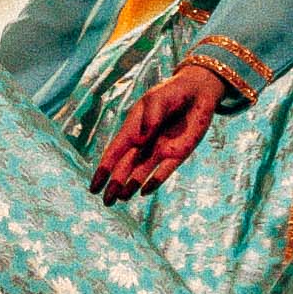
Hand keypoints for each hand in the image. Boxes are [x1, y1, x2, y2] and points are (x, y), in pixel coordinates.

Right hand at [96, 62, 230, 195]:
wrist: (198, 91)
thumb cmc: (173, 92)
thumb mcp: (158, 98)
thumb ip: (150, 116)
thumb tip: (140, 139)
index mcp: (133, 128)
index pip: (114, 151)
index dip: (103, 169)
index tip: (94, 186)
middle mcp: (144, 143)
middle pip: (125, 167)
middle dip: (115, 184)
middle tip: (107, 202)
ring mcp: (161, 149)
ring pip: (142, 172)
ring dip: (131, 185)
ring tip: (122, 199)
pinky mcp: (179, 153)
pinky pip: (165, 170)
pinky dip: (155, 180)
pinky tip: (145, 191)